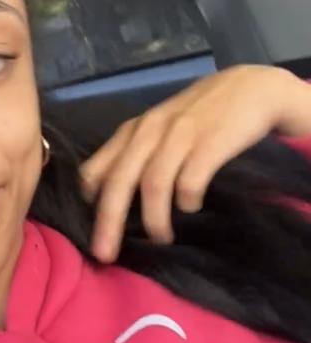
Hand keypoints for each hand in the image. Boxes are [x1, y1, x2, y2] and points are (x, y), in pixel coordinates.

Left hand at [77, 65, 310, 263]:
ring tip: (161, 238)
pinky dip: (187, 200)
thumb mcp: (160, 128)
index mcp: (133, 131)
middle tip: (106, 255)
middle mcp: (150, 131)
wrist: (252, 88)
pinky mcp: (210, 141)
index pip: (96, 168)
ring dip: (154, 218)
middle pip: (119, 181)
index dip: (91, 202)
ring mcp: (179, 135)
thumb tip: (110, 195)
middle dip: (109, 222)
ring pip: (153, 184)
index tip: (93, 229)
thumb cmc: (202, 114)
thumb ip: (136, 154)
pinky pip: (190, 179)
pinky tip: (192, 207)